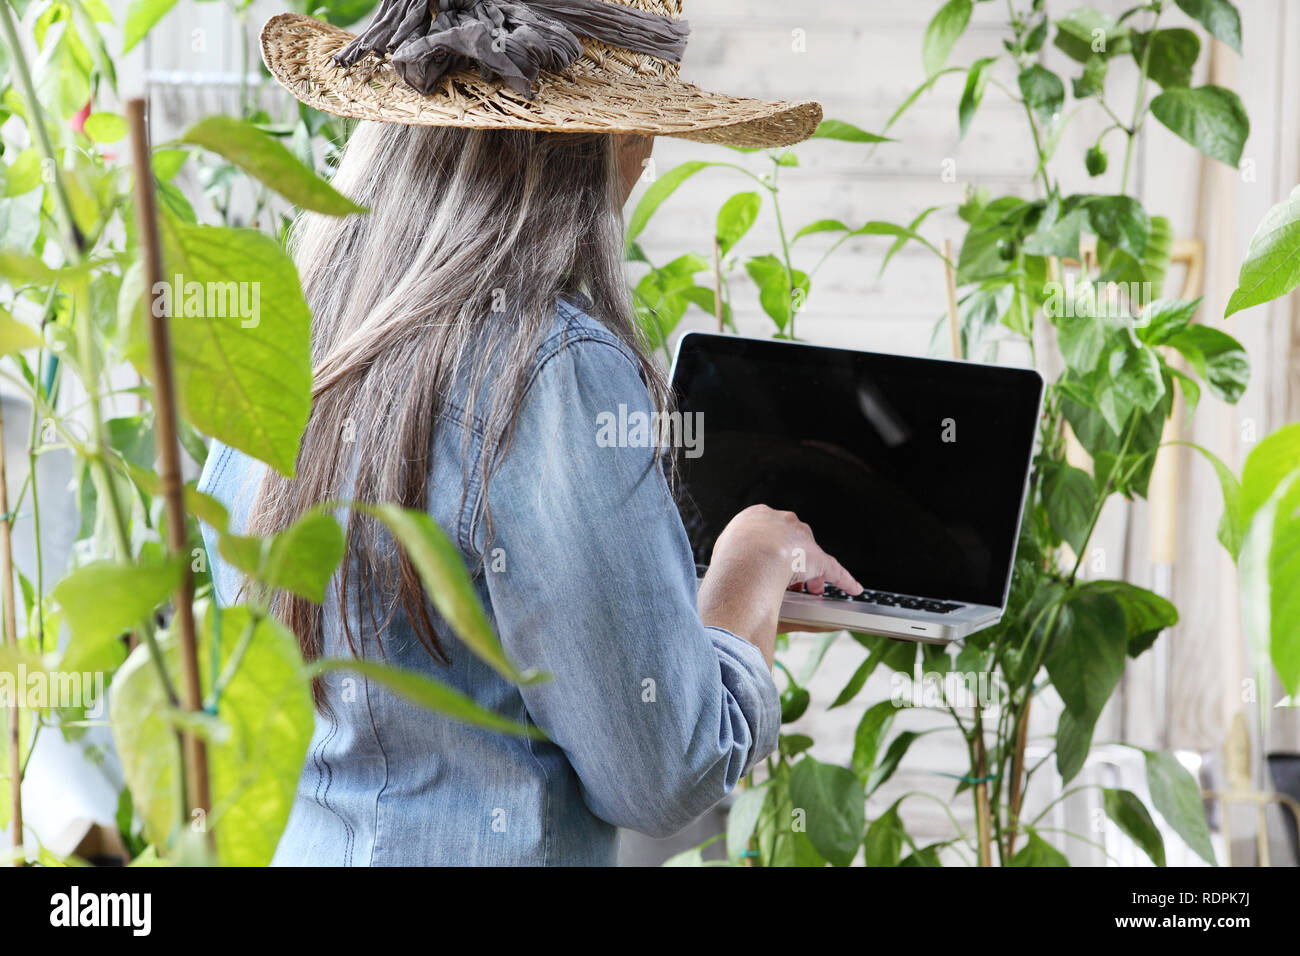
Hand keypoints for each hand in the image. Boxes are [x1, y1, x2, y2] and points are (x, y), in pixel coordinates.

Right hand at [714, 504, 862, 594]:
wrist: (751, 551)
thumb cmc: (732, 553)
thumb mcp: (723, 551)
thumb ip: (730, 561)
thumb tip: (729, 579)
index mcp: (756, 518)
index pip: (766, 532)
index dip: (766, 551)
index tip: (764, 564)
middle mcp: (781, 524)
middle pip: (791, 542)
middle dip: (791, 560)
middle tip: (788, 579)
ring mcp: (801, 539)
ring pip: (809, 556)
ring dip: (810, 573)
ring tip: (811, 590)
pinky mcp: (818, 558)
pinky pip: (834, 570)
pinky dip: (843, 580)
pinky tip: (851, 588)